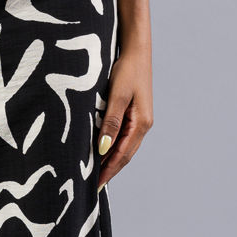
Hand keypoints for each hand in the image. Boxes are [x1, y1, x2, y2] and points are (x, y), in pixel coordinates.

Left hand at [96, 44, 152, 189]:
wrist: (136, 49)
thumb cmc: (127, 69)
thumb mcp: (117, 95)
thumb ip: (111, 122)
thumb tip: (103, 149)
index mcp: (142, 124)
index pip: (122, 155)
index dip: (108, 171)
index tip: (95, 186)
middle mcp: (143, 125)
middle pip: (125, 155)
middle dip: (109, 170)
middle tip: (92, 186)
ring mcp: (140, 119)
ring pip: (123, 146)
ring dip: (110, 160)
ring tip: (94, 173)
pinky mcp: (134, 112)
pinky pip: (122, 136)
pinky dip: (112, 146)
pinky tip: (101, 150)